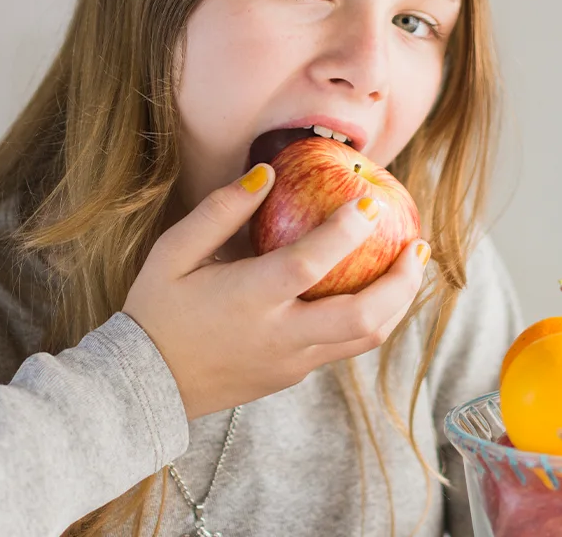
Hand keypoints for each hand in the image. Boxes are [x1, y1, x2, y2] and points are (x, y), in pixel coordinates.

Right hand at [121, 163, 428, 420]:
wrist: (145, 386)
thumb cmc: (157, 310)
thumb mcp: (174, 252)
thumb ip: (221, 211)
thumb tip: (266, 174)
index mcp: (249, 299)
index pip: (310, 264)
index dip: (345, 233)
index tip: (369, 203)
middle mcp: (279, 335)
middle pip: (362, 316)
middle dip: (400, 281)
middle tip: (416, 245)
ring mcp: (292, 360)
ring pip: (365, 338)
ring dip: (397, 303)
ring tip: (409, 267)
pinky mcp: (294, 374)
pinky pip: (344, 346)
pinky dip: (370, 317)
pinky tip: (373, 290)